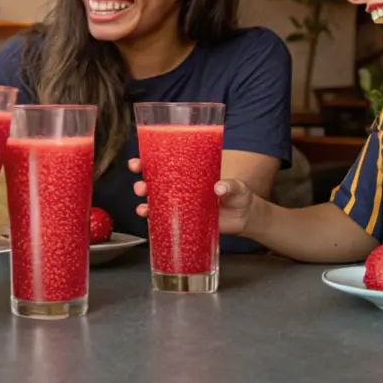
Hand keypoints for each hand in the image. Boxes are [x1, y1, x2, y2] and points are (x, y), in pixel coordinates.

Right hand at [129, 157, 256, 234]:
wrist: (244, 217)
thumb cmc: (239, 195)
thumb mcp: (237, 186)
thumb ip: (230, 185)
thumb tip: (219, 187)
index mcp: (189, 172)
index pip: (164, 164)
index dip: (147, 162)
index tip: (137, 162)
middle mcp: (180, 187)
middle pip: (154, 183)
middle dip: (141, 183)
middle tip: (140, 186)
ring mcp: (181, 204)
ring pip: (155, 202)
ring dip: (145, 203)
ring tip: (143, 206)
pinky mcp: (184, 220)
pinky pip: (164, 219)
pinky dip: (154, 219)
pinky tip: (149, 219)